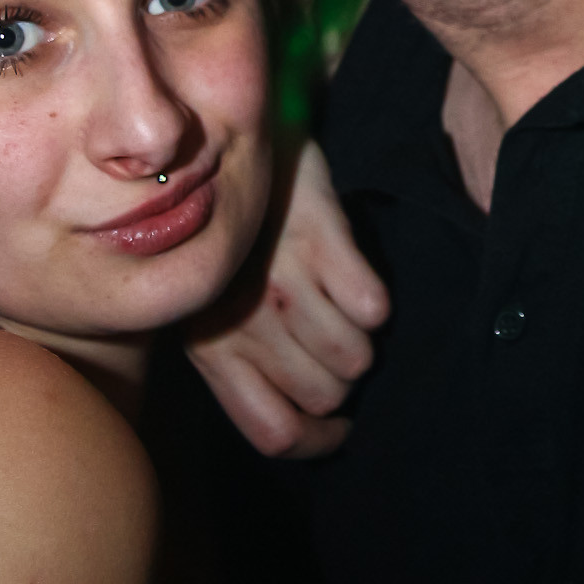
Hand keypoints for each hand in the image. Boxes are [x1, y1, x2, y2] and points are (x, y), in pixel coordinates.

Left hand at [186, 141, 389, 457]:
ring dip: (359, 340)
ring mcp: (282, 280)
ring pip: (354, 357)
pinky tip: (353, 280)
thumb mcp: (212, 311)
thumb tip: (299, 423)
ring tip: (340, 309)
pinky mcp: (320, 236)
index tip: (339, 426)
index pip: (275, 432)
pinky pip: (371, 307)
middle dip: (340, 380)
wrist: (220, 142)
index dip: (318, 441)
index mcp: (210, 347)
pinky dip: (372, 300)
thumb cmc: (221, 246)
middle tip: (332, 345)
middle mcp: (243, 322)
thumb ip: (243, 366)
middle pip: (325, 396)